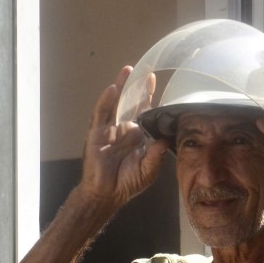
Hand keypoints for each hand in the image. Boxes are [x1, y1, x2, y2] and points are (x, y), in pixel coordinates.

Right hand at [78, 67, 169, 210]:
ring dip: (121, 86)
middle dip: (137, 86)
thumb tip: (166, 138)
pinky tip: (113, 89)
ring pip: (116, 103)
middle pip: (131, 102)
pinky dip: (106, 101)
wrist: (106, 193)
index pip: (145, 111)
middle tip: (146, 69)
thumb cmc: (127, 183)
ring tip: (128, 70)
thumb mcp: (148, 170)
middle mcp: (124, 128)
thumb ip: (156, 154)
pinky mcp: (97, 132)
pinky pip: (101, 114)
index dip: (149, 97)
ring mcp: (109, 128)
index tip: (155, 81)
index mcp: (137, 135)